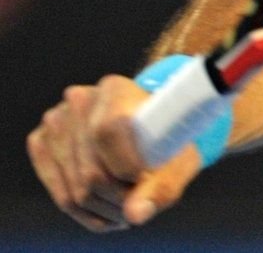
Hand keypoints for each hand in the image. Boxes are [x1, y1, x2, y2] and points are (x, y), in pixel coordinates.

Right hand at [26, 75, 202, 230]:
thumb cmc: (167, 140)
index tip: (148, 180)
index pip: (106, 132)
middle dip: (120, 197)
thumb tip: (135, 214)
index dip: (127, 167)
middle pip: (91, 171)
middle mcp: (80, 100)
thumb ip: (162, 185)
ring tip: (129, 207)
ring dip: (105, 209)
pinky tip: (109, 211)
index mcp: (115, 89)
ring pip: (75, 189)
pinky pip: (60, 194)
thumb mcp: (179, 158)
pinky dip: (87, 212)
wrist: (146, 125)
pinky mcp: (41, 142)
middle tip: (141, 201)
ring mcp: (56, 121)